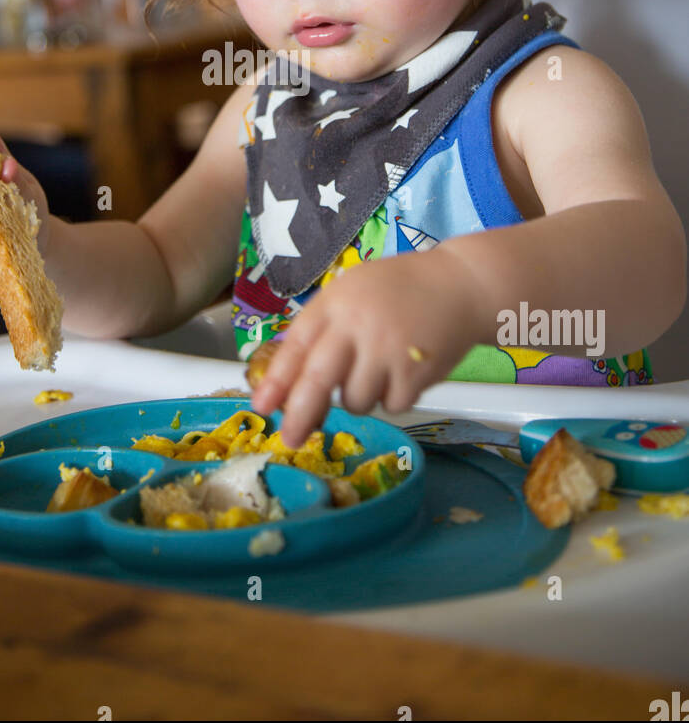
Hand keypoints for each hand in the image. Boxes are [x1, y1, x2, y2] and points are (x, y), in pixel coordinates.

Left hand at [249, 251, 482, 447]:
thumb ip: (324, 327)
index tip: (260, 405)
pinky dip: (394, 397)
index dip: (276, 379)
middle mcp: (357, 324)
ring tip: (378, 368)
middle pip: (317, 379)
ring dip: (359, 397)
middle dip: (299, 414)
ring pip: (354, 400)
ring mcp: (387, 348)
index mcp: (336, 302)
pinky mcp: (415, 370)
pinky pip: (390, 404)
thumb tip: (290, 379)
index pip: (296, 345)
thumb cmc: (400, 291)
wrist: (461, 284)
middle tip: (290, 438)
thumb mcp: (353, 292)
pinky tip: (405, 370)